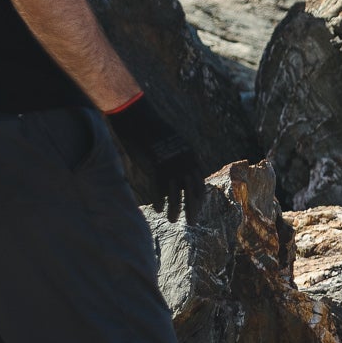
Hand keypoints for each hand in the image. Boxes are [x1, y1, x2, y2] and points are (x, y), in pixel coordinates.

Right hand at [106, 96, 204, 221]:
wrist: (141, 120)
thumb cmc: (154, 131)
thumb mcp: (174, 142)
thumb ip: (179, 157)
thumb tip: (181, 172)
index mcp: (190, 156)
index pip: (200, 183)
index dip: (199, 198)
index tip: (198, 208)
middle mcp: (184, 163)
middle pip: (192, 193)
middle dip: (193, 209)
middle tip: (192, 222)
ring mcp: (170, 167)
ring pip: (176, 196)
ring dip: (176, 211)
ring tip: (173, 220)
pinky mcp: (156, 168)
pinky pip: (159, 191)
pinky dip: (160, 202)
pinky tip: (159, 210)